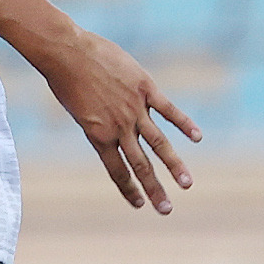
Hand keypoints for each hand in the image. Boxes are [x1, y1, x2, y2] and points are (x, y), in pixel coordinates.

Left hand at [44, 31, 200, 214]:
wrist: (67, 53)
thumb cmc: (65, 79)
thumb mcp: (77, 109)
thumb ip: (98, 122)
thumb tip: (110, 128)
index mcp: (98, 136)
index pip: (117, 170)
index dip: (128, 189)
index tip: (139, 205)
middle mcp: (118, 127)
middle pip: (140, 165)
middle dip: (154, 189)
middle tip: (166, 210)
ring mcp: (133, 108)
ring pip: (158, 143)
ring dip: (174, 165)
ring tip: (187, 184)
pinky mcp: (144, 88)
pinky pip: (168, 109)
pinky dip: (184, 123)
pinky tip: (197, 137)